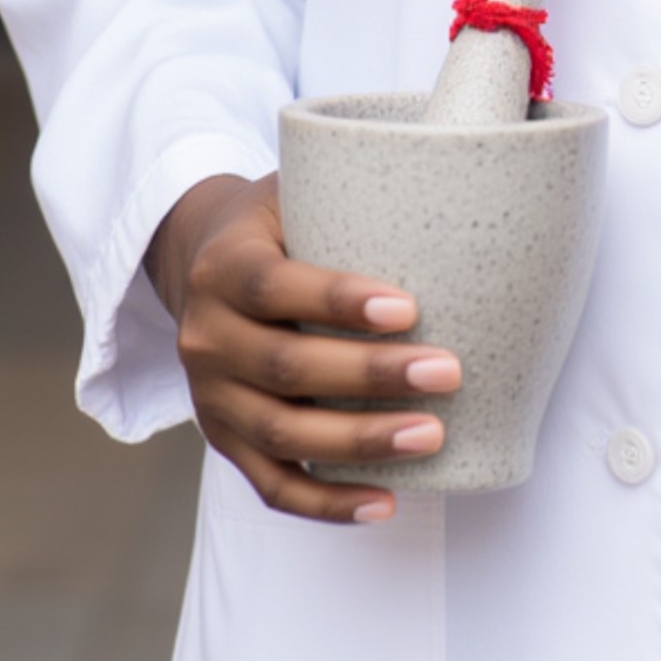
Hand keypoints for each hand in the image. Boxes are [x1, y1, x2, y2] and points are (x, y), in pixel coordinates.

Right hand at [145, 172, 460, 524]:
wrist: (201, 261)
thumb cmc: (280, 220)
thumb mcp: (296, 185)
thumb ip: (352, 182)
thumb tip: (459, 157)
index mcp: (223, 267)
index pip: (274, 287)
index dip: (337, 301)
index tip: (409, 308)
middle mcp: (206, 337)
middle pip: (285, 368)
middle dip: (370, 376)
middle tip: (447, 373)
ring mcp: (210, 397)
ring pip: (281, 434)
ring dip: (359, 442)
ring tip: (432, 435)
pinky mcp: (224, 441)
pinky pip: (272, 486)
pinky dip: (327, 503)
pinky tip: (385, 503)